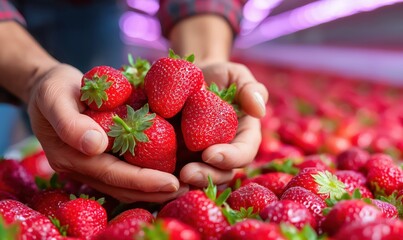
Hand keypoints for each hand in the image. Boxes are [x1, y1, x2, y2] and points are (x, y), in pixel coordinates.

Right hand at [27, 63, 187, 202]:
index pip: (113, 175)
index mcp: (71, 157)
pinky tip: (170, 170)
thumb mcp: (55, 98)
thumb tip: (96, 146)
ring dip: (154, 188)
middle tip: (189, 189)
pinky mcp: (101, 158)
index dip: (143, 181)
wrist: (48, 87)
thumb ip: (70, 123)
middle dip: (156, 191)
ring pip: (126, 185)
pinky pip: (126, 171)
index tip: (173, 183)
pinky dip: (147, 174)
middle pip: (123, 187)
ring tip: (184, 186)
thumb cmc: (53, 89)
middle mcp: (82, 168)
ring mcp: (91, 165)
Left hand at [180, 62, 268, 186]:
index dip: (231, 158)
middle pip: (222, 173)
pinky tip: (156, 173)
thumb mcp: (236, 75)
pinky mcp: (182, 158)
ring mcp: (203, 158)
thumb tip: (259, 110)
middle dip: (206, 176)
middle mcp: (226, 152)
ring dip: (188, 181)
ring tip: (173, 177)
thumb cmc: (218, 76)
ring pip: (201, 177)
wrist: (191, 78)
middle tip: (187, 173)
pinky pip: (177, 172)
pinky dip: (168, 175)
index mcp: (243, 136)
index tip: (211, 153)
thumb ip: (251, 88)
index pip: (243, 153)